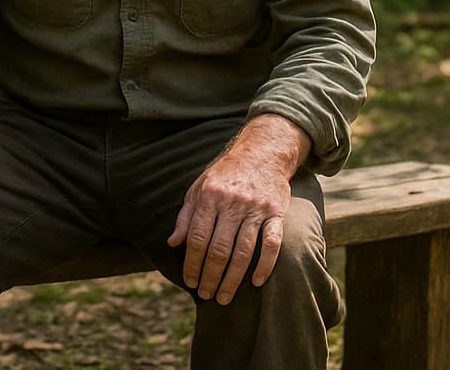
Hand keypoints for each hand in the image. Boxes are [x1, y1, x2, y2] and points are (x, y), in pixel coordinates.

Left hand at [167, 114, 309, 304]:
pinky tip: (256, 282)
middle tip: (206, 295)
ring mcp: (256, 208)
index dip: (192, 263)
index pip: (197, 237)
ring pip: (243, 251)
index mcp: (209, 197)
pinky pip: (272, 243)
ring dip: (233, 279)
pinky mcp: (276, 212)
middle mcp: (232, 203)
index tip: (189, 281)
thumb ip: (185, 216)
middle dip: (210, 277)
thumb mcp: (199, 187)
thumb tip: (172, 243)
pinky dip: (265, 264)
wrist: (262, 151)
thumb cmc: (225, 174)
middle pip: (219, 248)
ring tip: (224, 297)